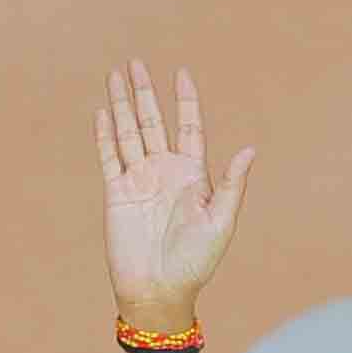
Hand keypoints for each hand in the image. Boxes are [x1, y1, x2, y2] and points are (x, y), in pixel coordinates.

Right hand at [97, 61, 255, 318]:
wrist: (159, 289)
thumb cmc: (196, 261)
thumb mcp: (221, 221)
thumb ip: (231, 184)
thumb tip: (249, 149)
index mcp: (192, 174)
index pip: (188, 126)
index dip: (184, 99)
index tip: (180, 72)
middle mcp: (164, 171)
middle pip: (152, 121)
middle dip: (144, 92)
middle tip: (136, 63)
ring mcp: (138, 180)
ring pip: (127, 133)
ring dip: (121, 105)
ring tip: (114, 76)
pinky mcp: (116, 194)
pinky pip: (109, 157)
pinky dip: (104, 135)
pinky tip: (102, 113)